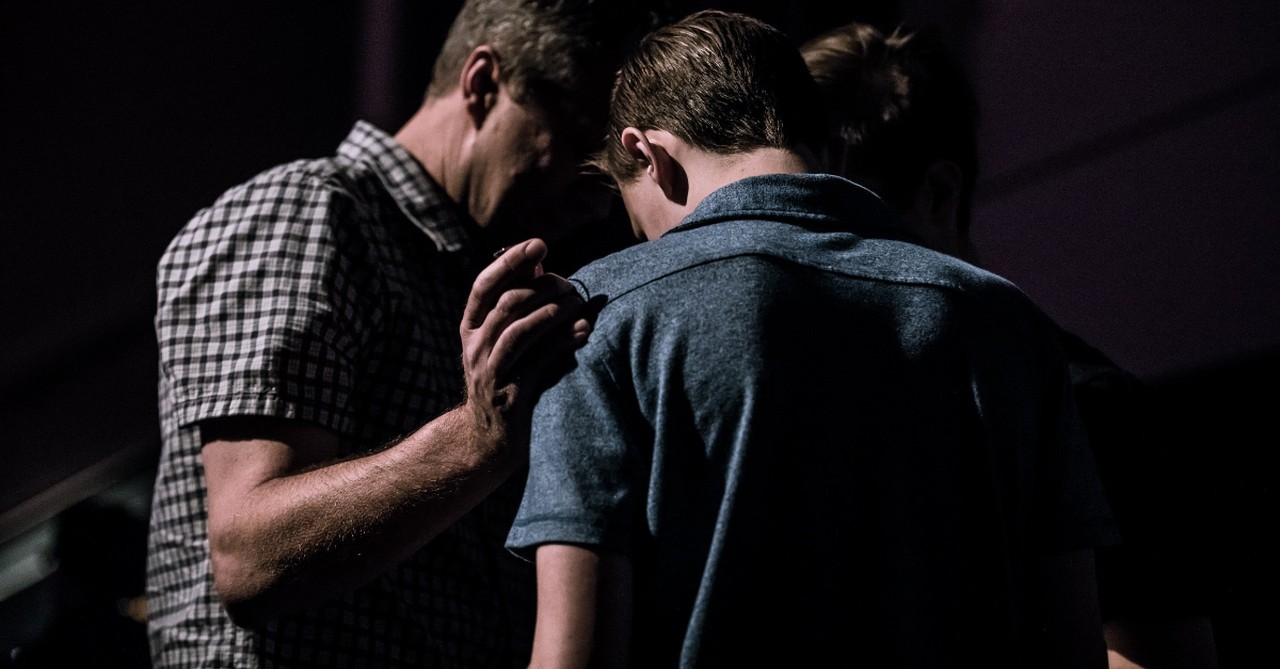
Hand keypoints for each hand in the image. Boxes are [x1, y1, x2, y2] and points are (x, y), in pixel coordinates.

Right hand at [460, 239, 592, 438]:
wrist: (490, 439)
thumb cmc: (507, 377)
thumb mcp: (503, 340)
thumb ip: (517, 304)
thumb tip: (538, 265)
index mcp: (471, 328)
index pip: (484, 285)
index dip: (510, 261)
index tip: (539, 243)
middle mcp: (475, 347)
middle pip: (506, 304)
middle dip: (543, 288)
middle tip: (570, 284)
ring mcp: (490, 373)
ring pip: (519, 331)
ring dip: (553, 312)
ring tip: (578, 303)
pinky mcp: (511, 396)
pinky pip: (537, 362)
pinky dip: (562, 343)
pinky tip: (583, 331)